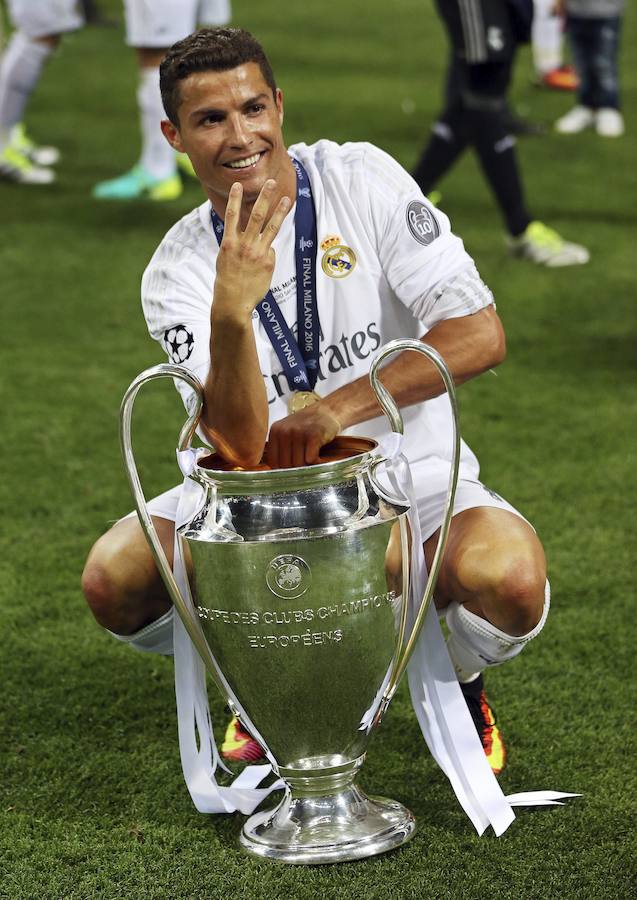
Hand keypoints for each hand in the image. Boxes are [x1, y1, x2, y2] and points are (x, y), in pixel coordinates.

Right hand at [213, 180, 289, 323]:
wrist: (233, 302)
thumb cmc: (227, 280)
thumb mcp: (225, 258)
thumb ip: (237, 244)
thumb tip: (257, 239)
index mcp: (229, 242)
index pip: (231, 215)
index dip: (234, 198)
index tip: (238, 184)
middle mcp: (244, 244)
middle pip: (256, 215)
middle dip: (264, 197)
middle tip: (271, 182)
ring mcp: (257, 252)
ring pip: (271, 227)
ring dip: (280, 211)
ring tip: (287, 199)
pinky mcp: (268, 262)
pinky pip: (270, 252)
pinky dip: (266, 255)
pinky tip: (259, 267)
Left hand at [265, 403, 341, 468]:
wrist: (328, 412)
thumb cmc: (308, 426)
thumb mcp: (288, 432)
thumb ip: (280, 449)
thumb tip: (278, 474)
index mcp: (275, 431)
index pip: (274, 462)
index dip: (284, 469)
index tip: (293, 467)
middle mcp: (284, 431)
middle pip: (286, 465)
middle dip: (297, 469)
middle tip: (305, 463)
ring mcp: (299, 432)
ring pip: (298, 464)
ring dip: (307, 466)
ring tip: (312, 458)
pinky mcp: (313, 435)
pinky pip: (311, 460)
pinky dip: (317, 463)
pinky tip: (319, 457)